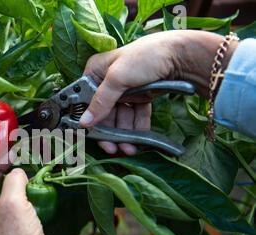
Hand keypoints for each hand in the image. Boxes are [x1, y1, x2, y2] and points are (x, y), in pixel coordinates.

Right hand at [81, 30, 237, 154]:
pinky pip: (134, 117)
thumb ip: (100, 101)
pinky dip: (136, 129)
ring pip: (119, 118)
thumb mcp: (118, 78)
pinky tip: (139, 141)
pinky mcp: (139, 97)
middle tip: (113, 149)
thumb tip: (83, 122)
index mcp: (96, 71)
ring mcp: (124, 91)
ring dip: (124, 134)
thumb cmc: (145, 57)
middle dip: (110, 132)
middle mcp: (107, 82)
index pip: (85, 100)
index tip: (90, 137)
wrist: (181, 55)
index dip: (88, 120)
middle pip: (103, 113)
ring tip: (130, 148)